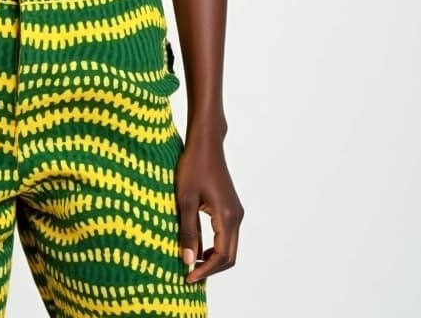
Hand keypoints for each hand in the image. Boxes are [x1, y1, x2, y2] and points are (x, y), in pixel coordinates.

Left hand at [174, 132, 243, 284]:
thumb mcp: (185, 199)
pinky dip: (214, 246)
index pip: (221, 257)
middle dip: (210, 269)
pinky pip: (226, 235)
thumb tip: (188, 260)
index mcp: (227, 217)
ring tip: (191, 264)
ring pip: (228, 246)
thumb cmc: (193, 166)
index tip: (187, 277)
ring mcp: (235, 212)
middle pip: (229, 256)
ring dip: (212, 258)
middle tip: (189, 275)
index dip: (204, 271)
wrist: (206, 142)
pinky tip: (197, 246)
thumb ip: (188, 231)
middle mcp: (236, 217)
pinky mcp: (230, 207)